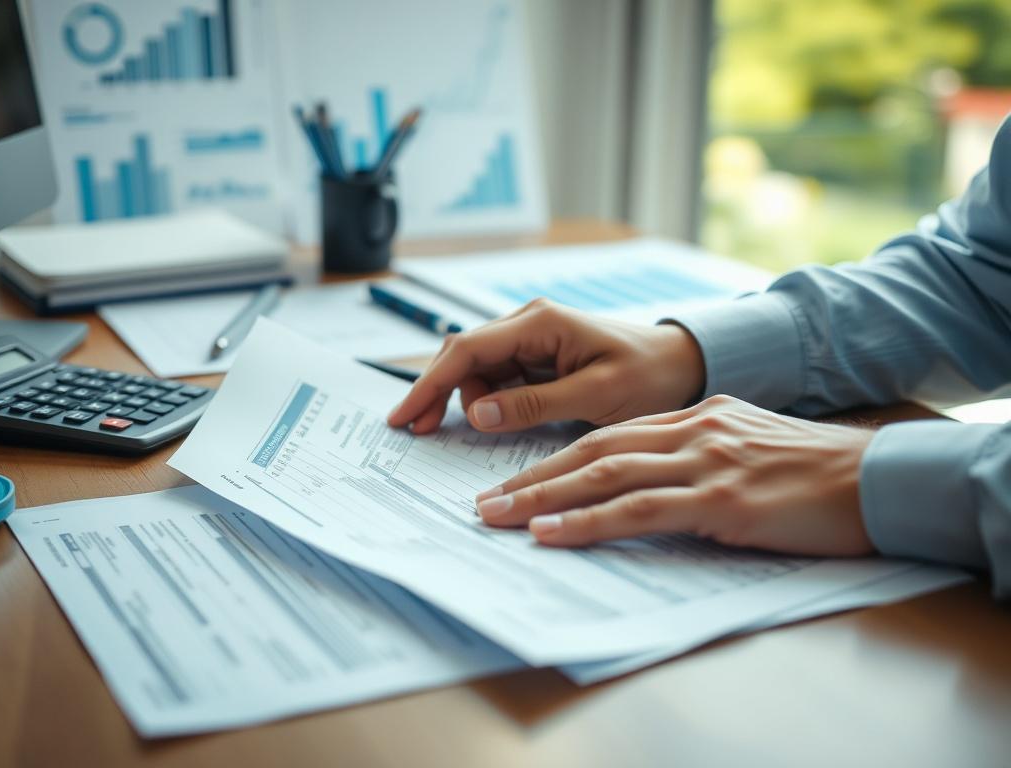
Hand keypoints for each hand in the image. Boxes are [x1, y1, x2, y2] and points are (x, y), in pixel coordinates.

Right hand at [387, 298, 705, 433]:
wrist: (681, 364)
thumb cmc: (649, 375)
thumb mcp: (597, 395)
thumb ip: (536, 404)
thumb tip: (477, 413)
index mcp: (541, 322)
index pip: (468, 349)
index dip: (429, 383)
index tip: (403, 415)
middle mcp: (528, 322)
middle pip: (463, 355)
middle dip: (436, 392)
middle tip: (418, 431)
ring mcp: (530, 338)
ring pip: (476, 368)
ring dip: (463, 399)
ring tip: (465, 429)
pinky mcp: (536, 355)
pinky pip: (496, 377)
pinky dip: (484, 400)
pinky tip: (485, 420)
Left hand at [475, 395, 876, 555]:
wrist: (873, 476)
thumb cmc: (810, 469)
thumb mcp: (745, 445)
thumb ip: (696, 454)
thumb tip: (649, 481)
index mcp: (694, 417)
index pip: (608, 433)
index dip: (556, 457)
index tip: (517, 478)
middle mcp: (690, 430)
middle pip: (591, 448)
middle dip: (532, 476)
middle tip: (485, 501)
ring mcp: (703, 462)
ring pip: (603, 473)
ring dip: (543, 497)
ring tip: (497, 516)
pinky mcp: (719, 499)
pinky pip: (638, 509)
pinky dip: (588, 521)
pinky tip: (551, 532)